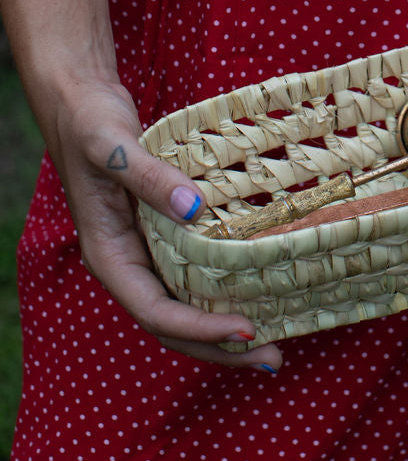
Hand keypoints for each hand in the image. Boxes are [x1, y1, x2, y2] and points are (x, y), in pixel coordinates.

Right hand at [40, 76, 283, 369]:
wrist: (81, 103)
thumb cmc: (89, 124)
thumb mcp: (113, 148)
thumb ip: (149, 178)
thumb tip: (194, 210)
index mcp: (110, 257)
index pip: (155, 312)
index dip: (200, 328)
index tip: (246, 329)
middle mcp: (129, 264)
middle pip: (174, 325)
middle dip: (220, 348)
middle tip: (273, 357)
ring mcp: (146, 251)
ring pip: (186, 305)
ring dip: (224, 327)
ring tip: (273, 342)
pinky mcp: (164, 234)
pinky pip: (195, 273)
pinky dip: (223, 289)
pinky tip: (259, 290)